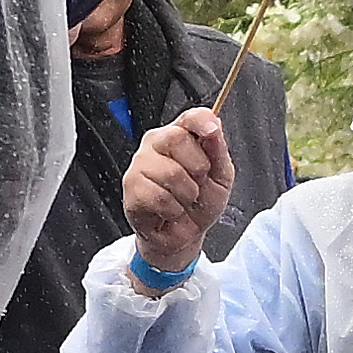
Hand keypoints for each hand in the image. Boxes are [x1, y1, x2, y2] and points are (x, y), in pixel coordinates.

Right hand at [117, 104, 232, 269]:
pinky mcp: (131, 188)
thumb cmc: (200, 203)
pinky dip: (173, 209)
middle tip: (197, 183)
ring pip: (170, 172)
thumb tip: (214, 124)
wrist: (185, 235)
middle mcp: (156, 144)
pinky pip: (159, 196)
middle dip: (197, 168)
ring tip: (183, 200)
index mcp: (180, 136)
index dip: (201, 121)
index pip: (189, 116)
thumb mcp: (221, 177)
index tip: (212, 132)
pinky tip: (171, 211)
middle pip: (176, 138)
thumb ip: (218, 150)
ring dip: (186, 194)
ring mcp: (140, 164)